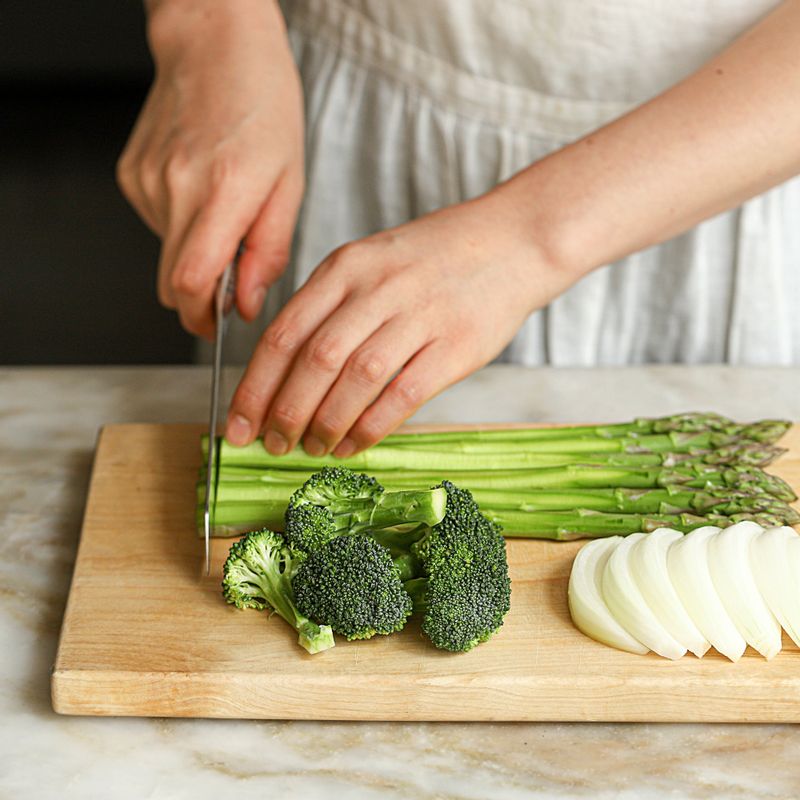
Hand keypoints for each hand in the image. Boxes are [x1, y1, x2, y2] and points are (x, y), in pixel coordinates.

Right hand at [116, 0, 303, 337]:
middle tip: (231, 286)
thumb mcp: (290, 183)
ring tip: (225, 213)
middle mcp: (178, 187)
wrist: (214, 46)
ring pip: (166, 255)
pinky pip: (157, 225)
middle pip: (172, 282)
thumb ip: (269, 251)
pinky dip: (182, 226)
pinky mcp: (132, 175)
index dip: (202, 319)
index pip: (194, 282)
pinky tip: (202, 193)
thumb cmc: (264, 105)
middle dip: (200, 300)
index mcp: (225, 190)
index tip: (216, 328)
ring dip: (196, 254)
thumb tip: (247, 304)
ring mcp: (148, 181)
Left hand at [225, 187, 574, 455]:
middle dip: (284, 412)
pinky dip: (370, 427)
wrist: (513, 241)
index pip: (284, 333)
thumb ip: (331, 305)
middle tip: (272, 443)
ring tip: (312, 448)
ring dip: (325, 424)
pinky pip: (401, 395)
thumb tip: (287, 371)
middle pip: (313, 361)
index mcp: (347, 266)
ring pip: (354, 380)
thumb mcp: (372, 260)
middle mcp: (377, 289)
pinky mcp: (455, 346)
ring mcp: (419, 316)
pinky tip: (353, 445)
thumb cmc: (435, 258)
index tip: (237, 423)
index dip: (254, 386)